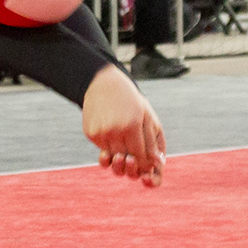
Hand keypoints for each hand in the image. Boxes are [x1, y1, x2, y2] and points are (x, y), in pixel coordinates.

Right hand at [81, 66, 165, 186]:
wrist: (103, 84)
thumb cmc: (131, 102)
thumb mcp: (147, 116)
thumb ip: (152, 141)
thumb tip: (157, 163)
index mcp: (132, 124)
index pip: (140, 155)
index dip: (145, 162)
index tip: (148, 163)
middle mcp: (115, 130)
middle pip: (126, 158)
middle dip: (134, 161)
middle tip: (137, 157)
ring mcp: (101, 132)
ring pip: (113, 156)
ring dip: (121, 155)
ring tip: (125, 143)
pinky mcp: (90, 133)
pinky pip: (102, 148)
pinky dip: (109, 147)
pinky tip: (112, 134)